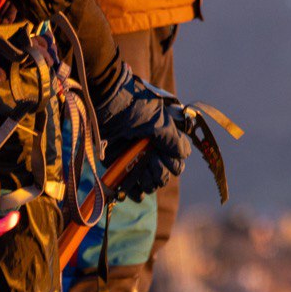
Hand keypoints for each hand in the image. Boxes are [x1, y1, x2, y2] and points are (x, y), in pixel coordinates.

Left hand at [96, 64, 190, 200]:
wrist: (106, 100)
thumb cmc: (134, 107)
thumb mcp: (159, 121)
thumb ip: (173, 140)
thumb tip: (185, 154)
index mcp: (163, 140)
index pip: (176, 163)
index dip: (172, 164)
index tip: (162, 155)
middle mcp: (150, 151)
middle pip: (163, 176)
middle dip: (160, 173)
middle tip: (151, 161)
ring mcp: (134, 159)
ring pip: (148, 183)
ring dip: (148, 183)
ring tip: (142, 173)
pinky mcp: (117, 164)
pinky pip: (128, 186)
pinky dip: (132, 191)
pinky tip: (134, 190)